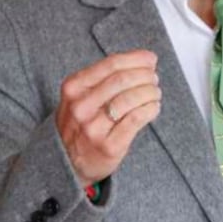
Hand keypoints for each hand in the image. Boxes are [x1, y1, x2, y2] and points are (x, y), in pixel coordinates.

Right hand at [55, 50, 160, 184]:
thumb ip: (108, 76)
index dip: (136, 59)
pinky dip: (150, 109)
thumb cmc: (82, 122)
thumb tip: (146, 58)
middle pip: (123, 80)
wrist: (67, 162)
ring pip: (131, 99)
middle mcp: (81, 106)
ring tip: (155, 93)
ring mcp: (93, 127)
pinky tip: (153, 107)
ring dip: (150, 92)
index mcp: (73, 87)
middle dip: (145, 75)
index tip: (151, 59)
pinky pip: (136, 119)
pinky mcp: (109, 145)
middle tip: (154, 78)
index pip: (111, 64)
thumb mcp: (81, 95)